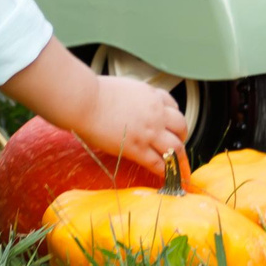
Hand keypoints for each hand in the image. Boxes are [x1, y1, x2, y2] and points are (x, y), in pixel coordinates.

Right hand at [0, 38, 189, 172]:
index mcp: (151, 94)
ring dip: (179, 157)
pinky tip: (168, 178)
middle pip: (181, 126)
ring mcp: (149, 131)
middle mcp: (155, 112)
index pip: (173, 105)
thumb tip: (126, 103)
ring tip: (179, 166)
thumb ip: (131, 97)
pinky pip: (159, 163)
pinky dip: (167, 172)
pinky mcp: (138, 148)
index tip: (173, 125)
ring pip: (176, 147)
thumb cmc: (94, 92)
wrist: (84, 101)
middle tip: (178, 145)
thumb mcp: (122, 87)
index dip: (174, 117)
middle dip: (181, 136)